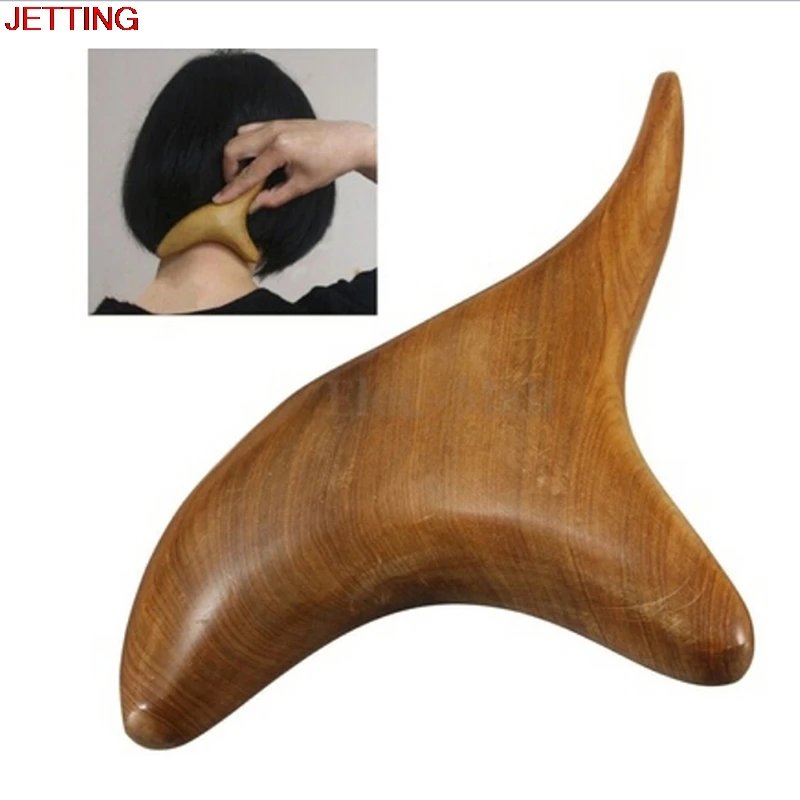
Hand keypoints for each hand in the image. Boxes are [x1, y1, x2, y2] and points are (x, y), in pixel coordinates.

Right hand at [212, 119, 376, 210]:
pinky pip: (250, 130)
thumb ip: (275, 196)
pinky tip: (255, 160)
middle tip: (236, 186)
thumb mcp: (302, 186)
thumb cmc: (330, 163)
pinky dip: (246, 145)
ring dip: (236, 155)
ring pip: (239, 136)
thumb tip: (254, 205)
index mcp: (281, 149)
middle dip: (229, 169)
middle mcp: (273, 132)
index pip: (249, 173)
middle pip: (233, 148)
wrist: (347, 142)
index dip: (233, 189)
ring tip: (246, 174)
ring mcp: (274, 124)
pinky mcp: (277, 121)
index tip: (219, 200)